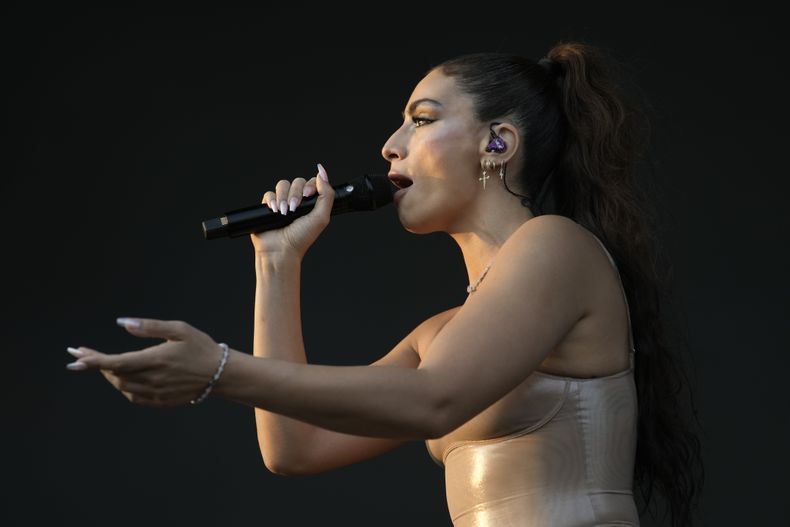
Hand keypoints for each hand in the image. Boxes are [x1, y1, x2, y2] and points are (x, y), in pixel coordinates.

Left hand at [66, 318, 226, 406]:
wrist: (221, 373)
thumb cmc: (201, 347)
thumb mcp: (179, 329)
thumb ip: (150, 326)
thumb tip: (122, 323)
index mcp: (156, 360)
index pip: (116, 362)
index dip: (93, 360)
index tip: (76, 357)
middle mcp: (154, 379)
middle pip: (115, 375)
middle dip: (96, 365)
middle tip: (84, 356)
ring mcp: (157, 393)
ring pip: (122, 387)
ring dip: (110, 376)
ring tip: (103, 364)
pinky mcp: (161, 401)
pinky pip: (134, 397)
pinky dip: (124, 387)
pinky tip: (123, 378)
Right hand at [251, 163, 334, 259]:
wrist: (281, 250)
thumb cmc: (302, 238)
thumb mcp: (321, 217)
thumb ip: (326, 195)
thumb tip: (322, 173)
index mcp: (311, 203)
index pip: (312, 182)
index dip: (309, 185)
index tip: (307, 195)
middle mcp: (297, 201)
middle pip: (297, 181)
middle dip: (295, 194)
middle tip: (294, 209)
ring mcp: (283, 202)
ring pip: (282, 185)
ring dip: (283, 197)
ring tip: (283, 212)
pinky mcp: (268, 206)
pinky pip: (269, 193)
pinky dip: (271, 200)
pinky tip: (274, 211)